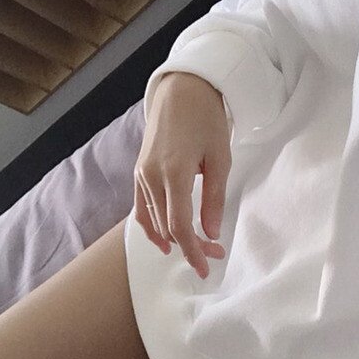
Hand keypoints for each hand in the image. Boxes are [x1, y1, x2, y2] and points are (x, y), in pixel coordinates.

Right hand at [134, 71, 231, 278]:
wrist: (181, 90)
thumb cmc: (206, 119)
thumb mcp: (221, 158)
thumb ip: (214, 198)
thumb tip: (211, 232)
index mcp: (174, 172)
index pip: (179, 225)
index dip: (192, 250)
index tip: (205, 268)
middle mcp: (151, 176)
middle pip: (166, 227)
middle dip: (189, 245)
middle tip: (215, 251)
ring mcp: (141, 174)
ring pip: (152, 220)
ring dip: (173, 238)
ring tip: (198, 245)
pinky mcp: (138, 171)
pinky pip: (141, 208)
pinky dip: (151, 226)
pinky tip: (165, 239)